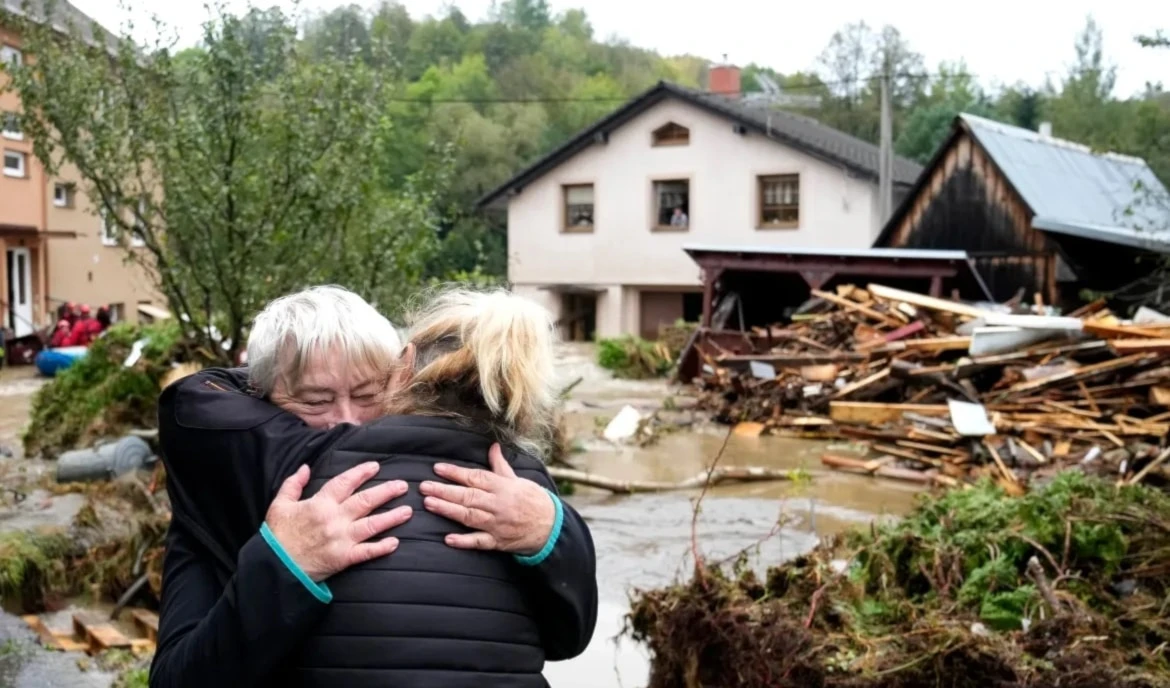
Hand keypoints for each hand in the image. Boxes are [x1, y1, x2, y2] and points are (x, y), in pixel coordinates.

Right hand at [266, 462, 410, 581]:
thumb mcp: (279, 505)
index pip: (345, 483)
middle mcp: (334, 519)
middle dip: (386, 492)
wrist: (274, 568)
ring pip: (372, 525)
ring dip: (392, 517)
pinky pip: (367, 552)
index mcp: (319, 504)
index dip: (361, 473)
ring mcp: (341, 539)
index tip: (375, 466)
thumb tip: (305, 468)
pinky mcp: (343, 558)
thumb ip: (293, 484)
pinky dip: (382, 548)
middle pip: (365, 501)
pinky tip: (395, 542)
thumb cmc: (277, 536)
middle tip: (403, 486)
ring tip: (408, 511)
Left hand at [420, 444, 554, 554]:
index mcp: (503, 487)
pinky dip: (464, 541)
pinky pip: (479, 542)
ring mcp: (497, 524)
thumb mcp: (518, 480)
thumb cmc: (533, 500)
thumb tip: (493, 447)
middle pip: (468, 496)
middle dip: (444, 491)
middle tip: (424, 487)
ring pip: (469, 516)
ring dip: (448, 510)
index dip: (455, 473)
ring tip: (429, 504)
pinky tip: (448, 539)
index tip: (437, 469)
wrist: (552, 527)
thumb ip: (500, 466)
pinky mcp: (498, 542)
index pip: (475, 477)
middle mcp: (498, 504)